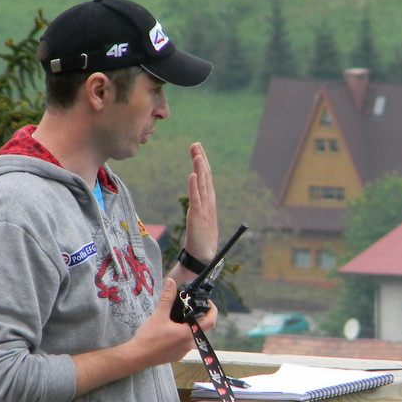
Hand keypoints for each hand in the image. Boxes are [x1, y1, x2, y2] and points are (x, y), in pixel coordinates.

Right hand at [137, 278, 218, 362]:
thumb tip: (171, 282)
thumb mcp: (158, 315)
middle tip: (192, 306)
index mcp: (188, 333)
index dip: (212, 310)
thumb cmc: (148, 338)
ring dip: (190, 325)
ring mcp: (183, 351)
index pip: (210, 321)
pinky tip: (172, 329)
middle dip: (200, 316)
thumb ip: (167, 298)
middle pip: (202, 328)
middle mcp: (189, 344)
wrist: (137, 357)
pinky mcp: (177, 355)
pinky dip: (183, 334)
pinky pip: (185, 343)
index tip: (207, 302)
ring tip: (180, 316)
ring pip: (193, 335)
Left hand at [182, 142, 218, 264]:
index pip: (206, 177)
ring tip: (196, 154)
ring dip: (199, 168)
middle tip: (195, 144)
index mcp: (208, 202)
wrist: (203, 257)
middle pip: (205, 176)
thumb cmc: (201, 240)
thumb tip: (196, 196)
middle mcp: (208, 203)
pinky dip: (194, 187)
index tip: (197, 149)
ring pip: (202, 185)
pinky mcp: (197, 217)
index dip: (202, 162)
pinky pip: (196, 199)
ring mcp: (204, 209)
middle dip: (200, 159)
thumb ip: (199, 205)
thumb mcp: (201, 218)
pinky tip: (192, 175)